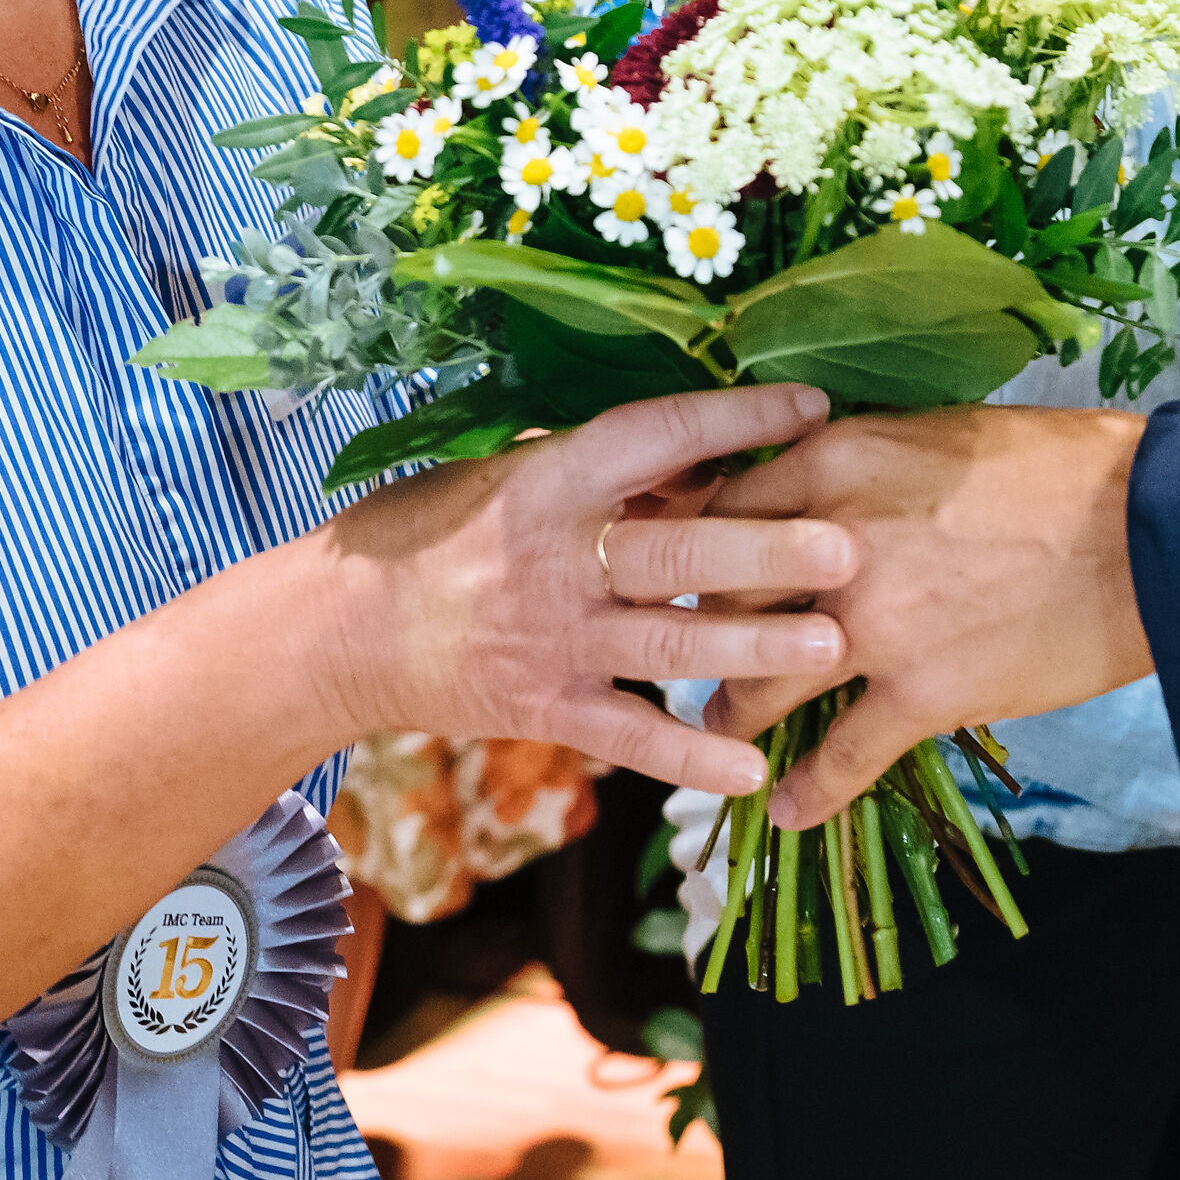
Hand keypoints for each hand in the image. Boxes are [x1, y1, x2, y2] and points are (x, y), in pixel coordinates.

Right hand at [306, 384, 861, 796]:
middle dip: (763, 552)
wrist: (331, 631)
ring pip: (666, 647)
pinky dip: (689, 757)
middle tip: (847, 547)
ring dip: (752, 649)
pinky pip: (627, 738)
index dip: (733, 421)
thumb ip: (594, 470)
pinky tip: (752, 772)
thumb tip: (696, 449)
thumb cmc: (425, 533)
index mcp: (545, 483)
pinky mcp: (541, 710)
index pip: (653, 438)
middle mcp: (554, 561)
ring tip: (833, 646)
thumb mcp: (501, 473)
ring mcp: (551, 642)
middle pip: (674, 554)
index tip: (810, 407)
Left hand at [698, 406, 1152, 822]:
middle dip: (701, 634)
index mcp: (833, 461)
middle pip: (720, 600)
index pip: (725, 510)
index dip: (702, 550)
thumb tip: (824, 490)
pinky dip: (807, 792)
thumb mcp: (938, 432)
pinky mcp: (921, 696)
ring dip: (732, 715)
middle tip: (698, 655)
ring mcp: (872, 627)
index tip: (697, 574)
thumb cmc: (1061, 466)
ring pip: (758, 684)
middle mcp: (831, 544)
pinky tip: (787, 814)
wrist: (1151, 527)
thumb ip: (862, 464)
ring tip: (723, 734)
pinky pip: (840, 756)